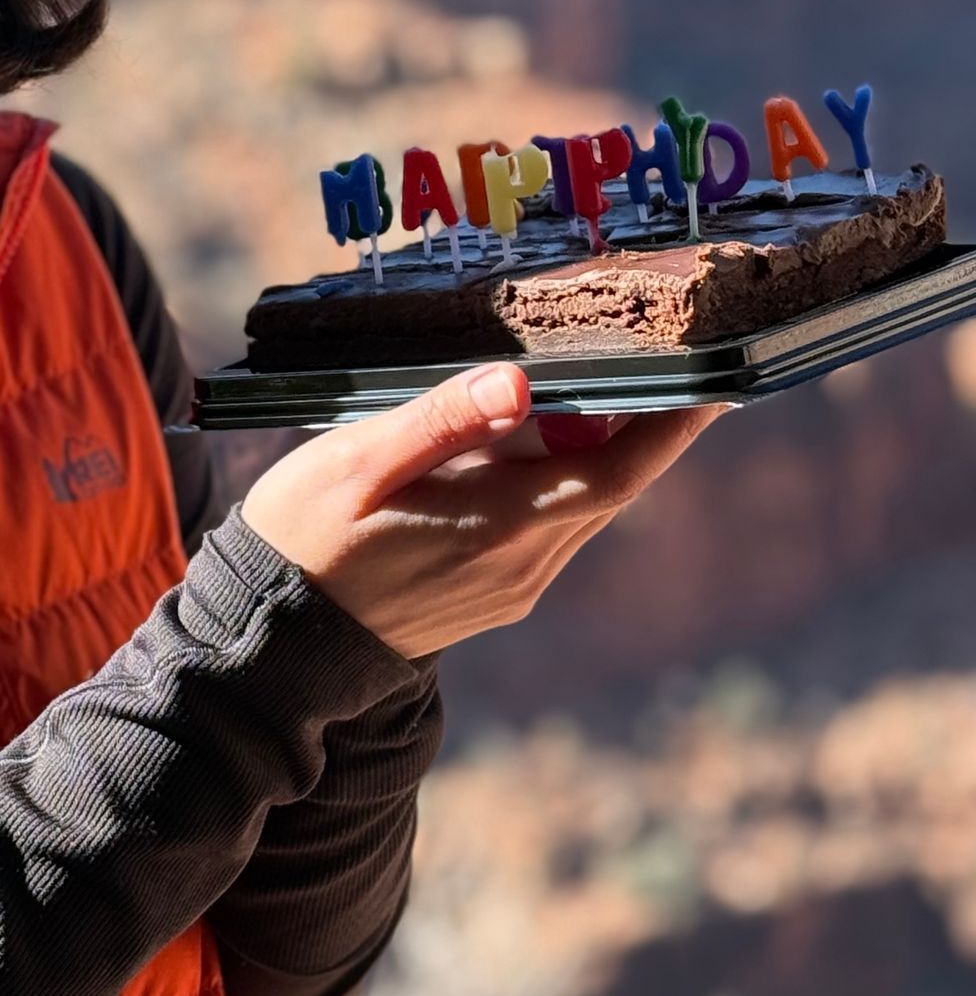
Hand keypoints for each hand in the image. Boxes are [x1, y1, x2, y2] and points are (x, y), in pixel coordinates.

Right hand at [238, 364, 721, 658]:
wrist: (276, 641)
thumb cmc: (304, 537)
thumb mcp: (357, 463)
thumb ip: (440, 420)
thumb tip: (518, 383)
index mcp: (497, 525)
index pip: (617, 473)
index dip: (674, 427)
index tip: (718, 380)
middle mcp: (523, 564)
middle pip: (612, 485)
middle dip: (649, 424)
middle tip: (673, 354)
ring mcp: (513, 584)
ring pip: (583, 504)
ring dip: (602, 448)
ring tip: (606, 380)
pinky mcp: (495, 592)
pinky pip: (552, 525)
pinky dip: (564, 476)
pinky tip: (537, 436)